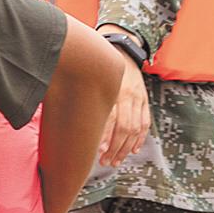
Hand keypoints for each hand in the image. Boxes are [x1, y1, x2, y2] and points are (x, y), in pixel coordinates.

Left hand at [95, 42, 151, 166]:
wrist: (123, 51)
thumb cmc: (98, 68)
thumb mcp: (90, 78)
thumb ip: (83, 97)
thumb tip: (68, 120)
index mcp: (112, 89)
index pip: (110, 117)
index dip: (105, 136)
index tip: (97, 151)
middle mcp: (127, 94)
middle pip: (124, 127)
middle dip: (115, 148)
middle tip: (105, 161)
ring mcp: (138, 98)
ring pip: (135, 128)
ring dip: (125, 147)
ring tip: (115, 160)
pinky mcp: (145, 100)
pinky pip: (145, 122)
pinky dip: (139, 139)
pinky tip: (132, 150)